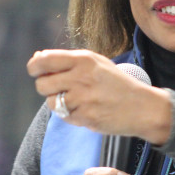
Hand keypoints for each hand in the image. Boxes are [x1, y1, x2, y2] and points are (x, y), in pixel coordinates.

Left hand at [28, 49, 171, 143]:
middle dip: (46, 87)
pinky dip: (69, 114)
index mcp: (83, 60)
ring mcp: (83, 99)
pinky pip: (64, 116)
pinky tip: (84, 109)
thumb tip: (38, 58)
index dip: (34, 67)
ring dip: (58, 102)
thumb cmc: (115, 82)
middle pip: (42, 84)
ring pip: (51, 102)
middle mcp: (81, 78)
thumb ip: (67, 60)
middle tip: (59, 88)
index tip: (35, 71)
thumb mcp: (95, 62)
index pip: (44, 60)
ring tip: (75, 99)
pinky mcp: (85, 117)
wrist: (141, 107)